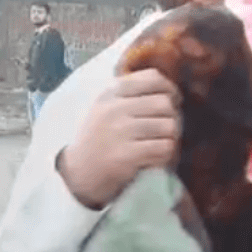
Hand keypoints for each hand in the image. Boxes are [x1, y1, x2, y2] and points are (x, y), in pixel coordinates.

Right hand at [58, 69, 181, 209]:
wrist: (78, 173)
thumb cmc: (100, 138)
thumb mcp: (107, 107)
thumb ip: (133, 94)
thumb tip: (172, 90)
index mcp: (111, 92)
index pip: (153, 78)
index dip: (170, 90)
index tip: (172, 102)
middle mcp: (114, 108)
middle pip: (165, 103)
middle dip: (173, 117)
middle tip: (167, 130)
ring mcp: (119, 131)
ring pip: (168, 126)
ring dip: (172, 138)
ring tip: (161, 144)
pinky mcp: (125, 155)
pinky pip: (164, 148)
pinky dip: (166, 155)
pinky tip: (156, 158)